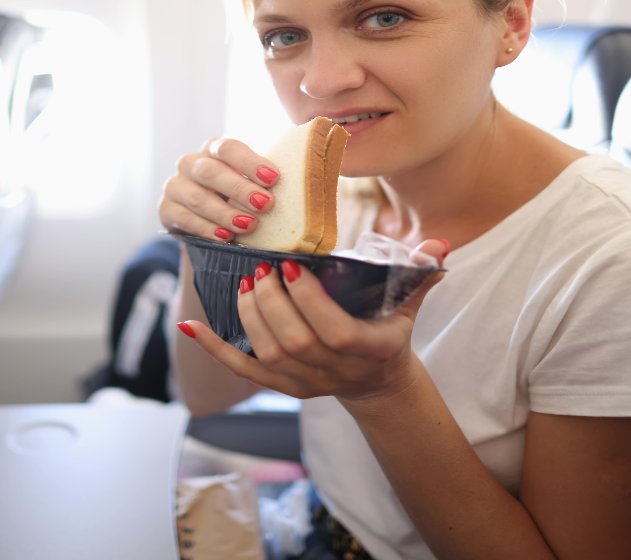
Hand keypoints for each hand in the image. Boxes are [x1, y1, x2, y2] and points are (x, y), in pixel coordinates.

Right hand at [158, 137, 280, 241]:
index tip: (273, 178)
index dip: (250, 162)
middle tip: (266, 205)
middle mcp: (190, 163)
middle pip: (211, 172)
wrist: (201, 219)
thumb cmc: (233, 196)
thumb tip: (304, 181)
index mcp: (213, 149)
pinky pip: (185, 219)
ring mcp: (175, 186)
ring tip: (248, 226)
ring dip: (225, 213)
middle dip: (240, 189)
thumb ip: (264, 178)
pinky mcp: (165, 209)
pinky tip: (225, 237)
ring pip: (198, 198)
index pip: (228, 148)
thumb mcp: (246, 181)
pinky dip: (207, 229)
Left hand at [180, 239, 447, 401]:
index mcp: (368, 350)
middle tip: (260, 267)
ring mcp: (305, 384)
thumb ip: (420, 274)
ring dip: (249, 316)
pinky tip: (190, 325)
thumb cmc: (389, 332)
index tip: (293, 267)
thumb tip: (441, 244)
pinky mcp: (281, 387)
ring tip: (244, 282)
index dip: (310, 303)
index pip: (334, 332)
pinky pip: (242, 370)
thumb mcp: (409, 305)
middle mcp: (334, 373)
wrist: (375, 382)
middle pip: (294, 343)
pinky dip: (214, 348)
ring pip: (268, 355)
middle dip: (272, 302)